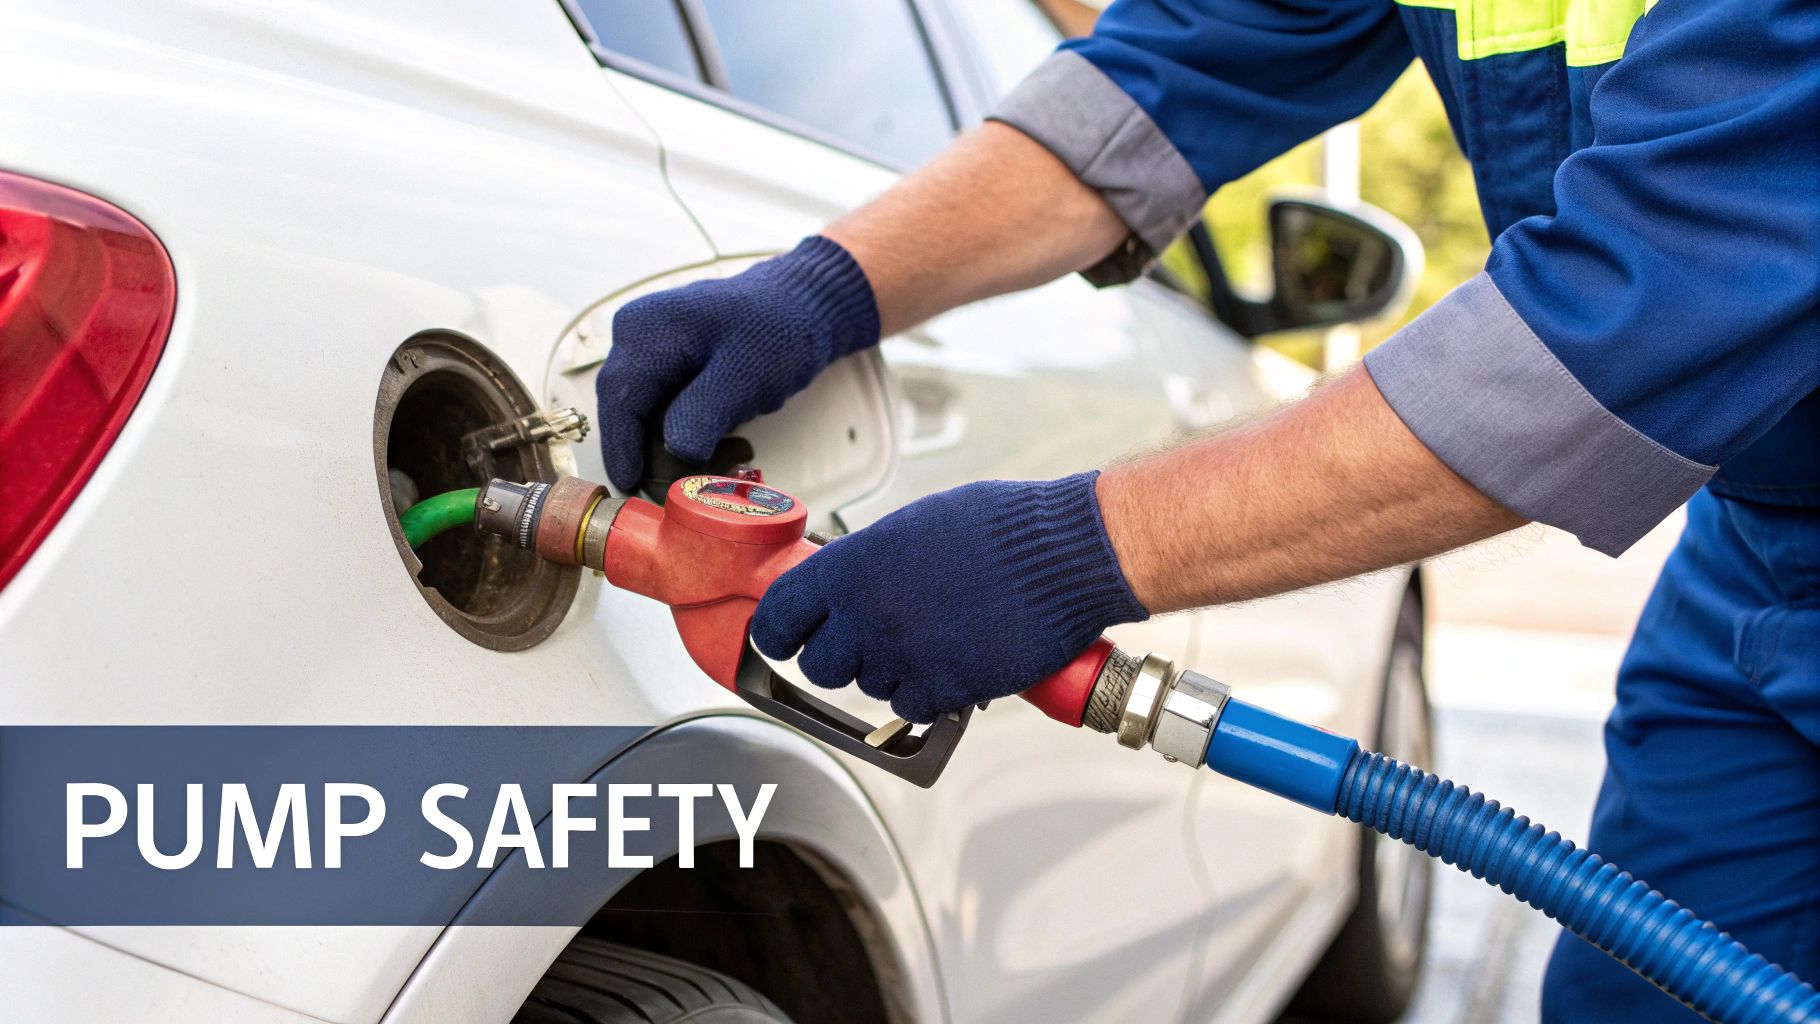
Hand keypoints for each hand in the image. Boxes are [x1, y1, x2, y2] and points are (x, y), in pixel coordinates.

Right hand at [595, 236, 879, 491]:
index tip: (630, 487)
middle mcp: (636, 333)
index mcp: (646, 331)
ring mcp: (647, 344)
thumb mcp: (742, 378)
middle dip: (647, 451)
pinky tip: (710, 439)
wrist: (800, 305)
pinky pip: (659, 401)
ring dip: (665, 442)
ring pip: (642, 409)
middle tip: (673, 488)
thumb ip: (702, 415)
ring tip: (707, 463)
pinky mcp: (663, 357)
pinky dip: (677, 426)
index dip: (622, 450)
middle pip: (626, 408)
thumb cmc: (776, 331)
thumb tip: (676, 454)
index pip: (620, 402)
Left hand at [750, 472, 1148, 722]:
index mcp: (850, 567)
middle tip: (867, 640)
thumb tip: (847, 586)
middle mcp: (866, 616)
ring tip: (932, 636)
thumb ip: (868, 562)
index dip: (779, 631)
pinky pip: (910, 707)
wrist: (1062, 555)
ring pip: (869, 687)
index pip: (780, 616)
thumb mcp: (913, 526)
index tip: (786, 637)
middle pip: (819, 665)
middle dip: (839, 656)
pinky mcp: (941, 689)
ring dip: (891, 670)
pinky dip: (926, 692)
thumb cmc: (1000, 529)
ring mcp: (902, 658)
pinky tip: (951, 659)